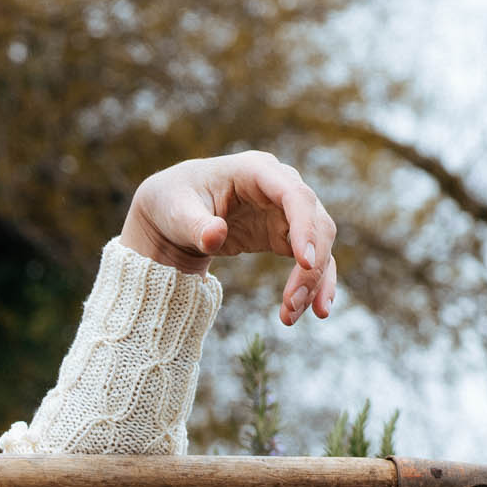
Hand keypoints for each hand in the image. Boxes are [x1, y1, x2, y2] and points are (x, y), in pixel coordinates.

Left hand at [125, 151, 341, 324]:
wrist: (168, 216)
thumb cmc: (171, 202)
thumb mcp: (176, 211)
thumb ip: (194, 224)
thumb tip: (215, 235)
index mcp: (255, 170)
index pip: (295, 195)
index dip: (305, 227)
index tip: (304, 262)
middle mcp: (279, 187)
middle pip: (315, 223)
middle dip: (311, 265)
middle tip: (292, 303)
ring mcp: (284, 212)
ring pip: (318, 245)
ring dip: (314, 281)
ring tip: (292, 315)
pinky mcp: (282, 235)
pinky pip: (310, 259)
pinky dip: (314, 283)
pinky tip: (315, 309)